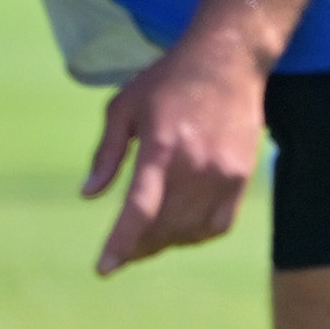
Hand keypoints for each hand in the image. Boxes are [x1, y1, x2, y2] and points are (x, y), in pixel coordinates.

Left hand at [85, 25, 267, 272]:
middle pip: (163, 228)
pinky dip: (195, 235)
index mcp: (161, 146)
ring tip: (148, 236)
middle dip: (137, 247)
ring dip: (164, 242)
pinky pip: (217, 226)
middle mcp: (195, 165)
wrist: (229, 59)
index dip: (120, 244)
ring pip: (189, 232)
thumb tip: (88, 194)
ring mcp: (223, 173)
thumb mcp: (124, 106)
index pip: (140, 209)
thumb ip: (105, 152)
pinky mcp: (241, 177)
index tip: (103, 268)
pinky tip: (180, 227)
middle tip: (122, 250)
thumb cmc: (168, 80)